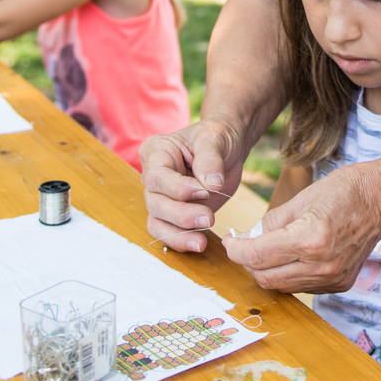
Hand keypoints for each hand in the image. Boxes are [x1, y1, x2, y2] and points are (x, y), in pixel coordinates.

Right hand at [140, 118, 248, 252]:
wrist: (227, 148)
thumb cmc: (217, 137)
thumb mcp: (215, 138)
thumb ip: (210, 159)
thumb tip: (211, 185)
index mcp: (157, 152)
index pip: (157, 177)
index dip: (178, 189)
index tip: (205, 191)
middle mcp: (153, 176)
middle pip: (155, 203)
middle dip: (181, 215)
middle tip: (208, 218)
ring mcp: (161, 197)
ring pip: (157, 222)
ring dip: (179, 234)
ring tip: (201, 242)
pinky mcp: (173, 213)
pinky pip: (168, 231)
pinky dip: (182, 241)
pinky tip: (199, 243)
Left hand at [221, 160, 380, 292]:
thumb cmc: (346, 190)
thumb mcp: (302, 197)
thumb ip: (272, 222)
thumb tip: (248, 238)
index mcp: (310, 238)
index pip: (257, 255)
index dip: (236, 250)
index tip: (229, 241)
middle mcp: (322, 265)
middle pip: (265, 277)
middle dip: (248, 262)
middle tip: (243, 245)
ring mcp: (333, 277)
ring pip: (282, 285)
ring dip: (268, 270)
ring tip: (266, 249)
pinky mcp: (340, 283)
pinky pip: (302, 286)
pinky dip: (289, 274)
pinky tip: (292, 256)